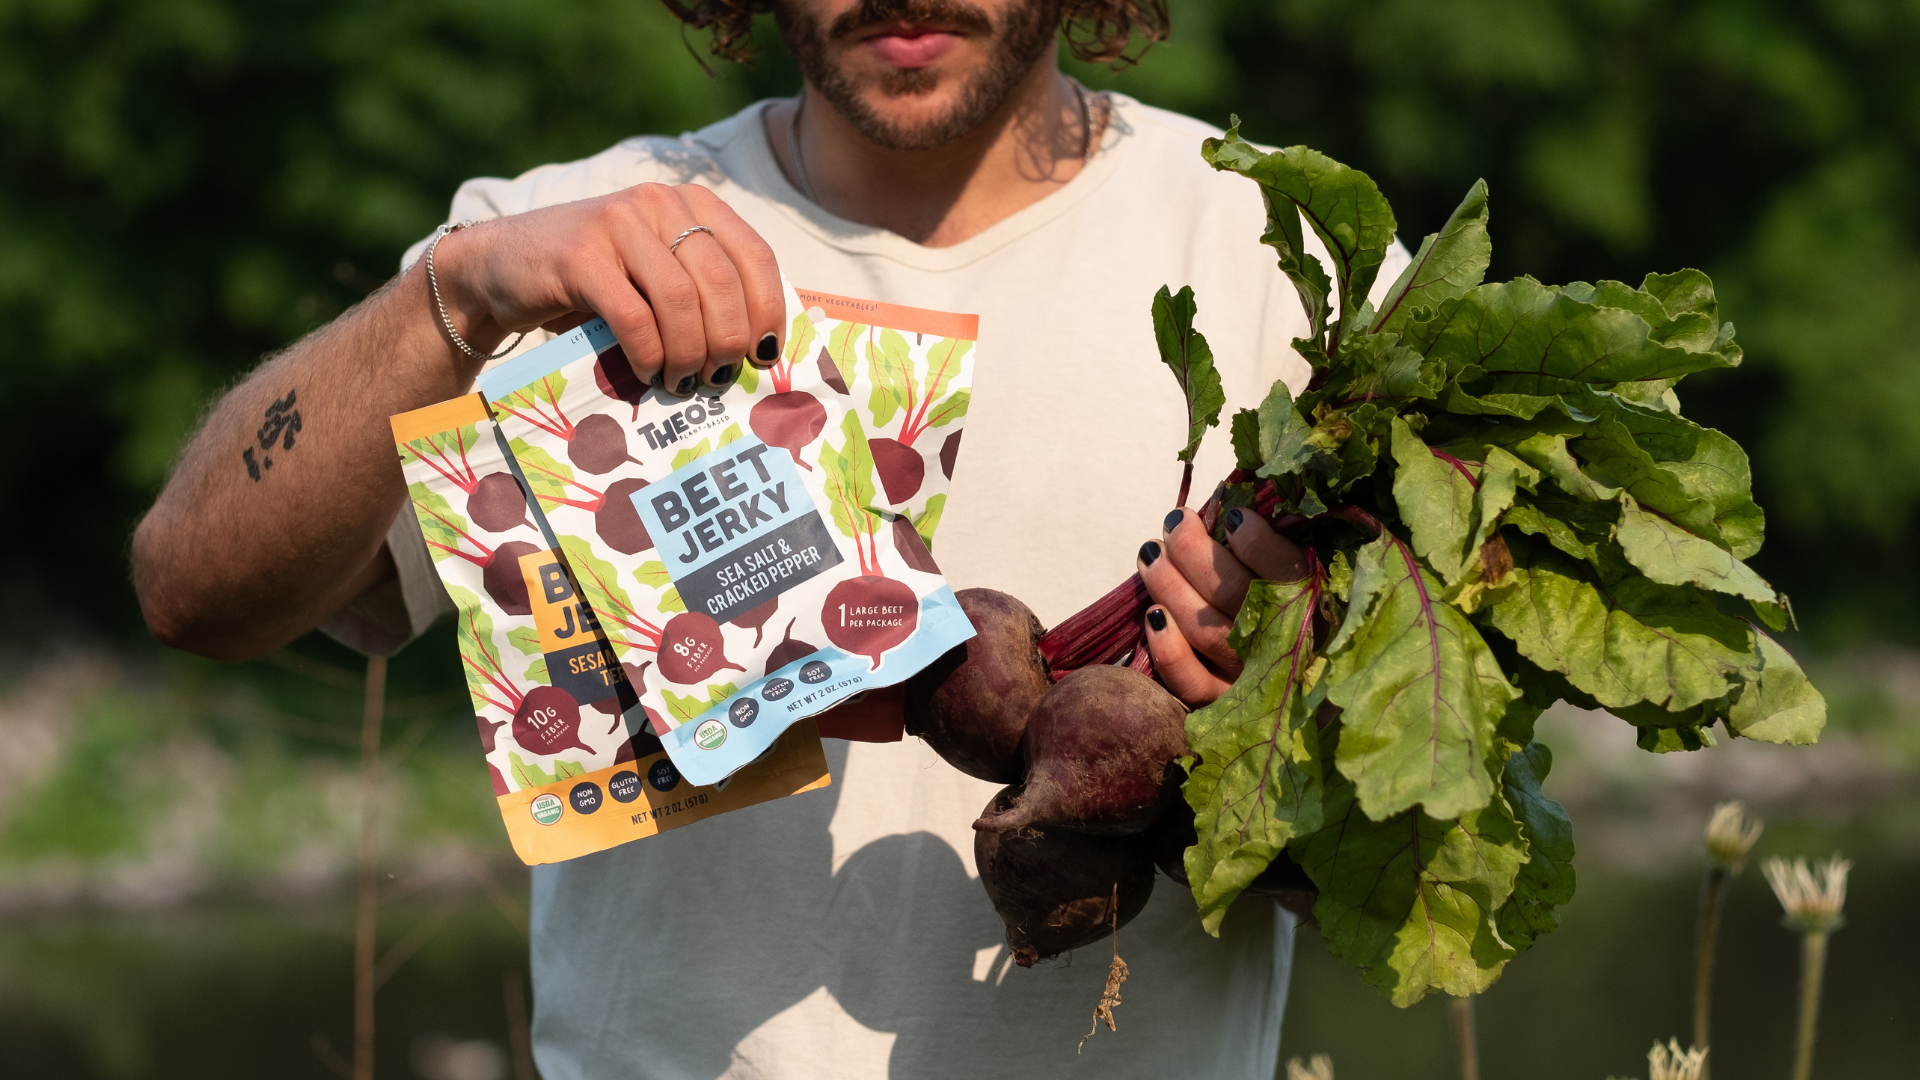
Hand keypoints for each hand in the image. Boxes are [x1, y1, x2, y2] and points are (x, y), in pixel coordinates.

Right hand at [432, 183, 785, 393]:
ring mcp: (618, 223)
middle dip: (727, 342)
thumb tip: (759, 352)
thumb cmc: (591, 284)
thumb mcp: (654, 276)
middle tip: (717, 378)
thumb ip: (702, 294)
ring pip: (681, 300)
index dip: (769, 312)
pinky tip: (649, 373)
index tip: (764, 357)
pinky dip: (650, 354)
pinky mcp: (580, 255)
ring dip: (689, 353)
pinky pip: (634, 315)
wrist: (499, 267)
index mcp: (689, 204)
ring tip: (683, 382)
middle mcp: (659, 203)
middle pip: (722, 283)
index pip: (754, 256)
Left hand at [1137, 506, 1308, 706]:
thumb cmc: (1302, 613)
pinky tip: (1152, 616)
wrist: (1314, 691)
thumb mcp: (1309, 575)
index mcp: (1317, 609)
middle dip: (1195, 552)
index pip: (1289, 576)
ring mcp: (1253, 679)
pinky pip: (1192, 684)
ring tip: (1151, 553)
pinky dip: (1168, 652)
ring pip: (1205, 631)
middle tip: (1175, 522)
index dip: (1258, 544)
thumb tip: (1238, 505)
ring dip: (1170, 587)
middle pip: (1235, 596)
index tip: (1232, 517)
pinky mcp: (1224, 705)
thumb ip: (1285, 544)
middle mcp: (1286, 646)